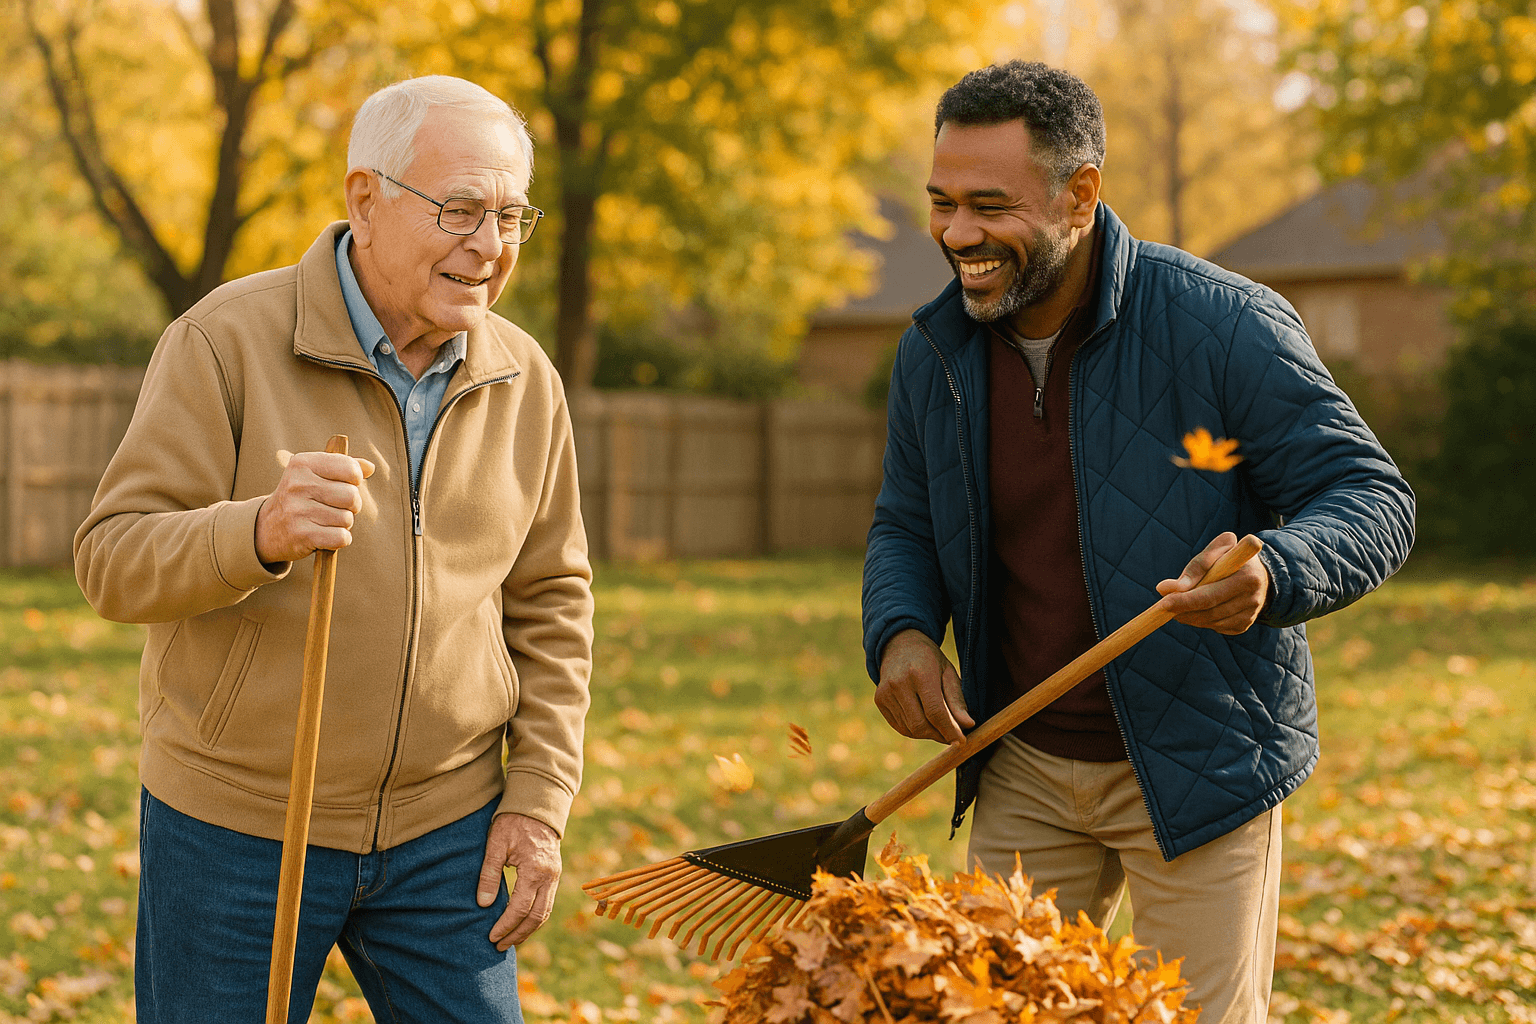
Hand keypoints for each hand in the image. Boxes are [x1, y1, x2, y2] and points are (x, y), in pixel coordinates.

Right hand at [254, 450, 374, 563]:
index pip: (350, 468)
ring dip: (343, 523)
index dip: (355, 479)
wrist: (266, 528)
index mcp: (303, 464)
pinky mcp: (302, 535)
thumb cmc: (301, 497)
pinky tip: (325, 535)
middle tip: (336, 507)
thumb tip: (370, 467)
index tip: (346, 484)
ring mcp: (298, 510)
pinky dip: (339, 539)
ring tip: (325, 521)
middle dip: (351, 505)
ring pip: (347, 518)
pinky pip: (341, 537)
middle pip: (352, 495)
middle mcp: (298, 484)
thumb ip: (344, 467)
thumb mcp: (315, 474)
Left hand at [478, 812, 560, 950]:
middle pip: (537, 916)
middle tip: (499, 946)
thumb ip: (489, 874)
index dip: (505, 925)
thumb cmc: (513, 822)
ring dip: (528, 930)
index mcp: (535, 870)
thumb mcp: (496, 844)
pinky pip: (547, 903)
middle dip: (518, 934)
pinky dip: (535, 918)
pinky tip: (521, 924)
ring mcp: (555, 876)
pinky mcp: (554, 875)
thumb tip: (483, 905)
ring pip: (545, 912)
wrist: (537, 807)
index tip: (491, 936)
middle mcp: (549, 876)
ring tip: (510, 941)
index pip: (520, 908)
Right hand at [874, 628, 973, 743]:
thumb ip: (957, 700)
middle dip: (939, 735)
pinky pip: (900, 726)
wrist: (900, 645)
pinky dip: (915, 730)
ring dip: (928, 734)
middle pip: (921, 725)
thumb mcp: (948, 673)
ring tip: (939, 725)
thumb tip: (967, 725)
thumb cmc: (929, 660)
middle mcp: (899, 683)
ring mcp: (885, 692)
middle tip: (952, 735)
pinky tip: (924, 721)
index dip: (949, 730)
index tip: (961, 742)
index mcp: (920, 673)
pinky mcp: (880, 700)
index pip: (935, 712)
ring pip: (910, 729)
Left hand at [1155, 531, 1268, 633]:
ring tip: (1177, 605)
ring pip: (1210, 622)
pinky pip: (1215, 627)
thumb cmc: (1232, 557)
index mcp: (1248, 578)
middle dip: (1182, 611)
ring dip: (1189, 616)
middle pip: (1208, 613)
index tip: (1163, 602)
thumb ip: (1198, 564)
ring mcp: (1250, 616)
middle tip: (1162, 606)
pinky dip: (1201, 620)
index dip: (1184, 601)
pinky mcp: (1244, 625)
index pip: (1209, 596)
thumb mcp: (1219, 548)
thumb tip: (1173, 588)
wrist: (1259, 573)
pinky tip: (1198, 608)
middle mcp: (1253, 599)